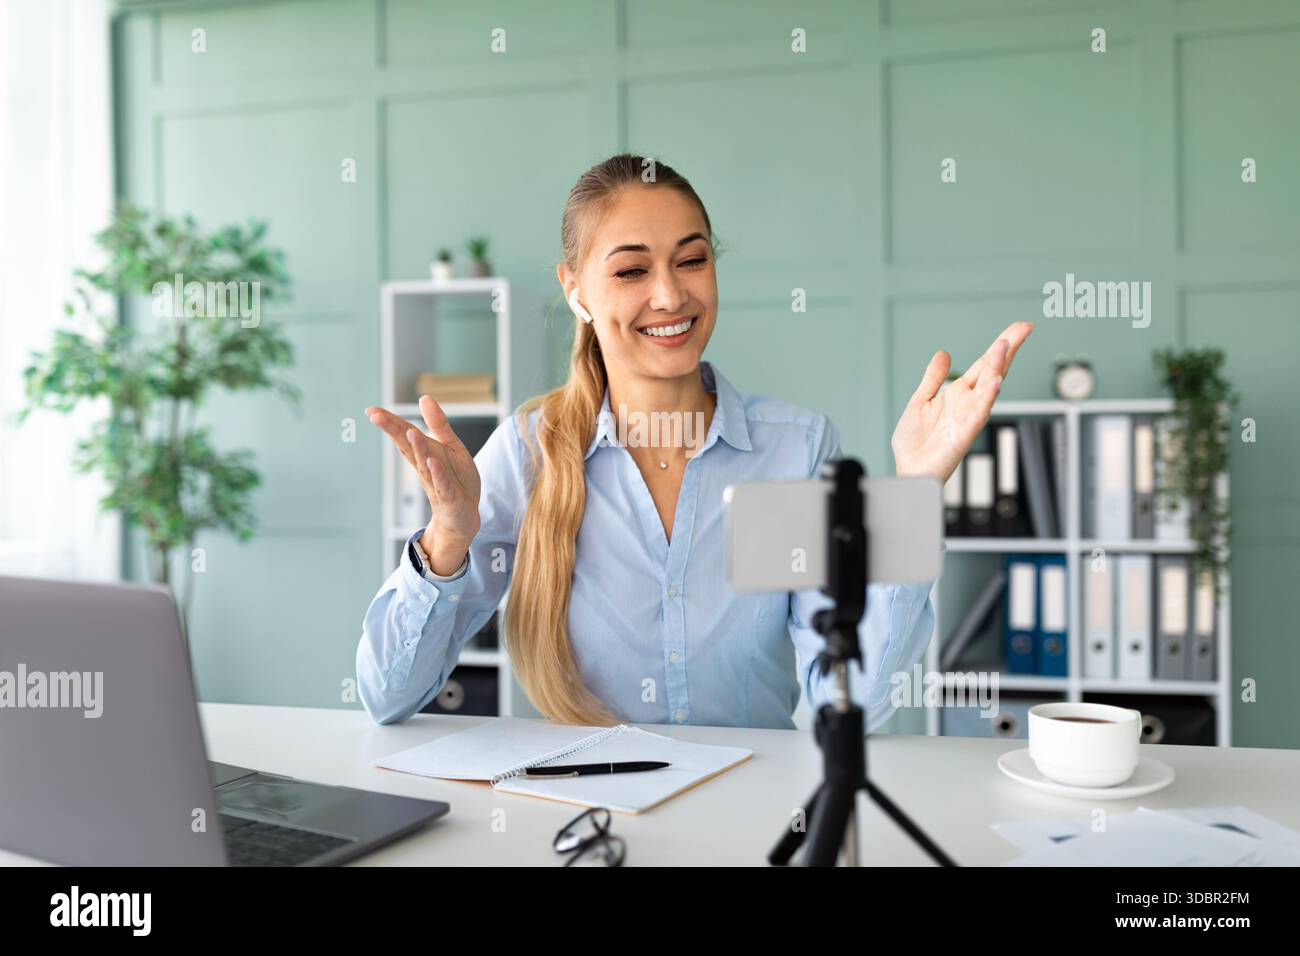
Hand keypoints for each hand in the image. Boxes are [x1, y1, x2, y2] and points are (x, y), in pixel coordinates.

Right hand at [366, 396, 481, 569]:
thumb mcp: (451, 446)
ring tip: (410, 430)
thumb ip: (438, 424)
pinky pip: (442, 485)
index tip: (371, 410)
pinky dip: (437, 474)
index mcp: (424, 453)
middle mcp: (425, 467)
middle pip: (407, 447)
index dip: (389, 422)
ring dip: (418, 448)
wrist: (464, 515)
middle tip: (376, 416)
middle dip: (393, 431)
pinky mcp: (449, 498)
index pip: (404, 435)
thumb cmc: (455, 479)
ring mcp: (435, 483)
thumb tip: (424, 397)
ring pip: (424, 464)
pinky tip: (432, 462)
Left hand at [891, 321, 1033, 482]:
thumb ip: (933, 378)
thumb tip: (944, 354)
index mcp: (958, 395)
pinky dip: (986, 399)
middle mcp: (966, 404)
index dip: (1000, 345)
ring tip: (1004, 346)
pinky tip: (994, 383)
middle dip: (1007, 349)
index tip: (1018, 327)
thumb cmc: (916, 444)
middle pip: (992, 371)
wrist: (908, 471)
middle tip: (1024, 328)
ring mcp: (966, 419)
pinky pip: (977, 415)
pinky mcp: (962, 436)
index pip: (984, 364)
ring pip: (987, 389)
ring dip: (996, 368)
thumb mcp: (920, 401)